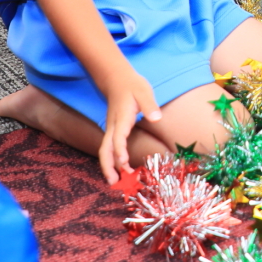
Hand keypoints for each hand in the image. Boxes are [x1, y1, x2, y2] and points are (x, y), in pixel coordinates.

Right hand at [96, 68, 162, 184]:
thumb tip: (156, 118)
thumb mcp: (144, 91)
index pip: (118, 137)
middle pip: (105, 148)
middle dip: (108, 166)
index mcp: (121, 118)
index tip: (124, 162)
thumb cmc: (132, 86)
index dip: (120, 150)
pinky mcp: (112, 130)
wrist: (117, 79)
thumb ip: (149, 105)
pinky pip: (108, 147)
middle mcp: (113, 126)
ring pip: (104, 150)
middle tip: (114, 182)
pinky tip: (119, 168)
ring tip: (115, 182)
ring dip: (108, 166)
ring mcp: (111, 128)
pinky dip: (111, 160)